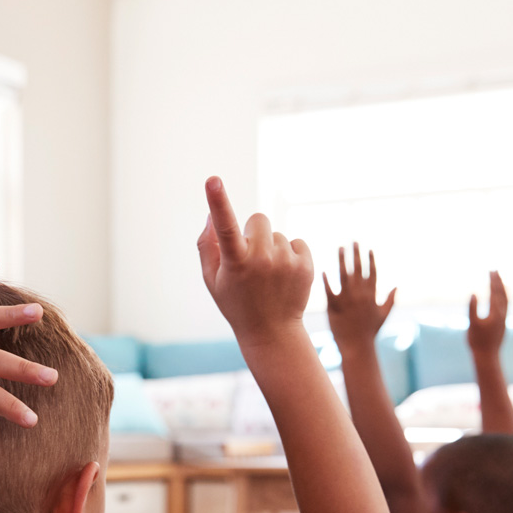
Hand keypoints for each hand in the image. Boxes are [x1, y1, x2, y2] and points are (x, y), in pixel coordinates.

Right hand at [197, 176, 313, 343]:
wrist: (272, 333)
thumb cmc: (236, 303)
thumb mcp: (213, 280)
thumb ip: (207, 246)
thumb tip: (212, 214)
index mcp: (235, 263)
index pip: (225, 227)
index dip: (218, 202)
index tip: (213, 180)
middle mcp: (262, 260)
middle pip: (258, 219)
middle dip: (253, 233)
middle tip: (251, 259)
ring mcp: (286, 262)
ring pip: (276, 234)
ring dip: (271, 247)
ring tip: (268, 275)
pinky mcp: (305, 265)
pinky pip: (295, 241)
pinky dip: (289, 253)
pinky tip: (284, 274)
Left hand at [323, 242, 395, 349]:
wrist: (357, 347)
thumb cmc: (370, 332)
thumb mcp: (383, 315)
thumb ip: (390, 300)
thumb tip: (397, 287)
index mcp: (371, 295)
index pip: (372, 272)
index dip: (370, 260)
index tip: (368, 249)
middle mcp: (359, 294)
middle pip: (358, 269)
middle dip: (356, 253)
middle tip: (354, 241)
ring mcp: (346, 299)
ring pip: (343, 274)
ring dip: (342, 260)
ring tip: (341, 248)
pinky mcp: (333, 306)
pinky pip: (329, 289)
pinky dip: (326, 280)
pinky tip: (324, 270)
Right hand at [466, 270, 506, 356]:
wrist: (487, 356)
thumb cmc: (477, 341)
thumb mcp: (472, 324)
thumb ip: (472, 308)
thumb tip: (474, 293)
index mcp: (495, 313)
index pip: (495, 292)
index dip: (493, 281)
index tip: (491, 270)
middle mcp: (502, 314)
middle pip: (502, 293)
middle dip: (499, 281)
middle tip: (495, 270)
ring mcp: (504, 319)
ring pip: (506, 299)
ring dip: (502, 288)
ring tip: (499, 280)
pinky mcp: (503, 324)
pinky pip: (505, 306)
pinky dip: (504, 297)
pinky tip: (500, 296)